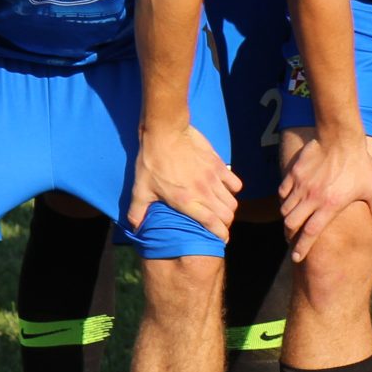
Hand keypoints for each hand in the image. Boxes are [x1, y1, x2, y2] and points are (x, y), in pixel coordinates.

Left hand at [130, 121, 242, 242]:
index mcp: (186, 201)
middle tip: (219, 224)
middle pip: (227, 214)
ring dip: (229, 208)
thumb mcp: (140, 188)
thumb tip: (136, 228)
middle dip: (226, 223)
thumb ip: (138, 210)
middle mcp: (204, 192)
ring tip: (222, 209)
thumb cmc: (152, 161)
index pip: (212, 223)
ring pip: (232, 201)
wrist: (165, 132)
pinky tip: (225, 189)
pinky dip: (233, 189)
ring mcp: (213, 178)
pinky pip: (235, 182)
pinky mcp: (218, 164)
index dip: (220, 234)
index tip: (221, 239)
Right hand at [278, 130, 371, 261]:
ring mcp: (301, 186)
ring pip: (285, 209)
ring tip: (291, 221)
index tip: (296, 258)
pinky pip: (282, 192)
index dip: (301, 248)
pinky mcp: (294, 173)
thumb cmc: (359, 164)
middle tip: (292, 239)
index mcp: (329, 206)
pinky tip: (289, 200)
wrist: (341, 137)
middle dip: (290, 235)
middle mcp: (312, 199)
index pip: (310, 234)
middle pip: (291, 224)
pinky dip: (284, 199)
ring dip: (287, 218)